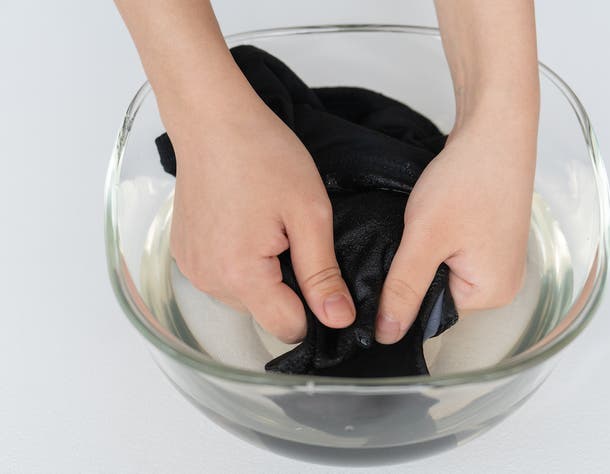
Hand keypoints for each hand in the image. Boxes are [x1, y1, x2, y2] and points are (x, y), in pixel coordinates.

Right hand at [167, 87, 355, 342]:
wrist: (212, 119)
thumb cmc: (262, 154)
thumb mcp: (309, 214)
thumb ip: (323, 273)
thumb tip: (338, 319)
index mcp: (241, 275)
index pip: (288, 328)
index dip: (315, 309)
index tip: (322, 273)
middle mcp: (208, 280)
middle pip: (266, 313)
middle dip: (289, 286)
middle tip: (293, 235)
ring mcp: (192, 267)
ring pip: (246, 297)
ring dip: (264, 274)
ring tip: (268, 225)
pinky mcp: (185, 254)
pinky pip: (224, 277)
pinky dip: (241, 261)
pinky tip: (246, 225)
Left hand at [375, 109, 536, 343]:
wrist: (494, 128)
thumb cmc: (467, 179)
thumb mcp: (425, 239)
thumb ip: (404, 290)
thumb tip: (386, 335)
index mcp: (492, 293)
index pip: (432, 315)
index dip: (402, 297)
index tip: (381, 274)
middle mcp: (501, 283)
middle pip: (438, 296)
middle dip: (413, 274)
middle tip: (399, 243)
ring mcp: (498, 260)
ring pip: (442, 274)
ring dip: (422, 255)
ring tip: (415, 230)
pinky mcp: (489, 239)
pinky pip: (452, 255)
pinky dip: (434, 242)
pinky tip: (428, 223)